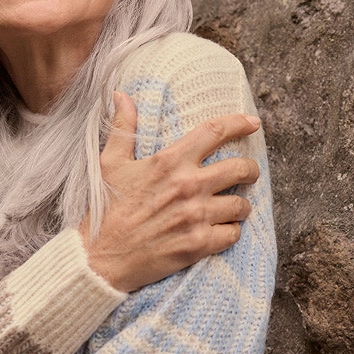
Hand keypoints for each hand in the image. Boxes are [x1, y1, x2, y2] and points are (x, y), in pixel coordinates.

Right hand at [83, 92, 260, 292]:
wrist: (100, 258)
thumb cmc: (105, 210)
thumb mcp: (110, 163)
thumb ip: (123, 127)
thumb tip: (120, 95)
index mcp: (169, 162)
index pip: (214, 132)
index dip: (239, 123)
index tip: (253, 122)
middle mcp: (188, 186)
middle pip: (241, 168)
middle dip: (251, 170)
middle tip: (248, 174)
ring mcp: (196, 216)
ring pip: (241, 205)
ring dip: (240, 206)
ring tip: (232, 207)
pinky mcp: (199, 244)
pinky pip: (233, 234)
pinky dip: (230, 232)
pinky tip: (221, 231)